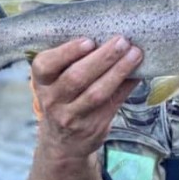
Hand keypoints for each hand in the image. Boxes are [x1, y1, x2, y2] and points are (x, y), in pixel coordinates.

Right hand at [30, 36, 142, 159]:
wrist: (62, 143)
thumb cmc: (62, 100)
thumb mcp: (55, 82)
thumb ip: (71, 62)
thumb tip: (108, 35)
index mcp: (41, 82)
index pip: (45, 66)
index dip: (67, 52)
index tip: (89, 40)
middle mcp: (52, 100)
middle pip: (76, 77)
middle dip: (102, 58)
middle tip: (122, 42)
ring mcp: (71, 116)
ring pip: (96, 92)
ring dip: (118, 71)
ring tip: (134, 54)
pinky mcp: (92, 127)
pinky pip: (112, 103)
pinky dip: (126, 86)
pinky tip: (137, 73)